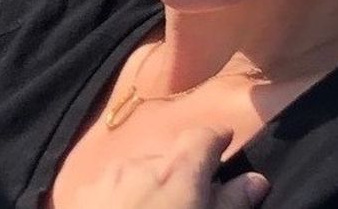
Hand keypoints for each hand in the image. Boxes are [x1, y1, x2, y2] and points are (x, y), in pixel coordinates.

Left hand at [74, 128, 268, 208]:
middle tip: (188, 202)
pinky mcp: (81, 195)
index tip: (223, 145)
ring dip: (148, 186)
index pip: (202, 136)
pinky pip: (108, 187)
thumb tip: (256, 179)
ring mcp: (107, 177)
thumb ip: (231, 203)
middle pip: (168, 158)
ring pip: (136, 171)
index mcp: (178, 170)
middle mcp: (141, 163)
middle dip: (179, 174)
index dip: (216, 140)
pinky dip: (120, 199)